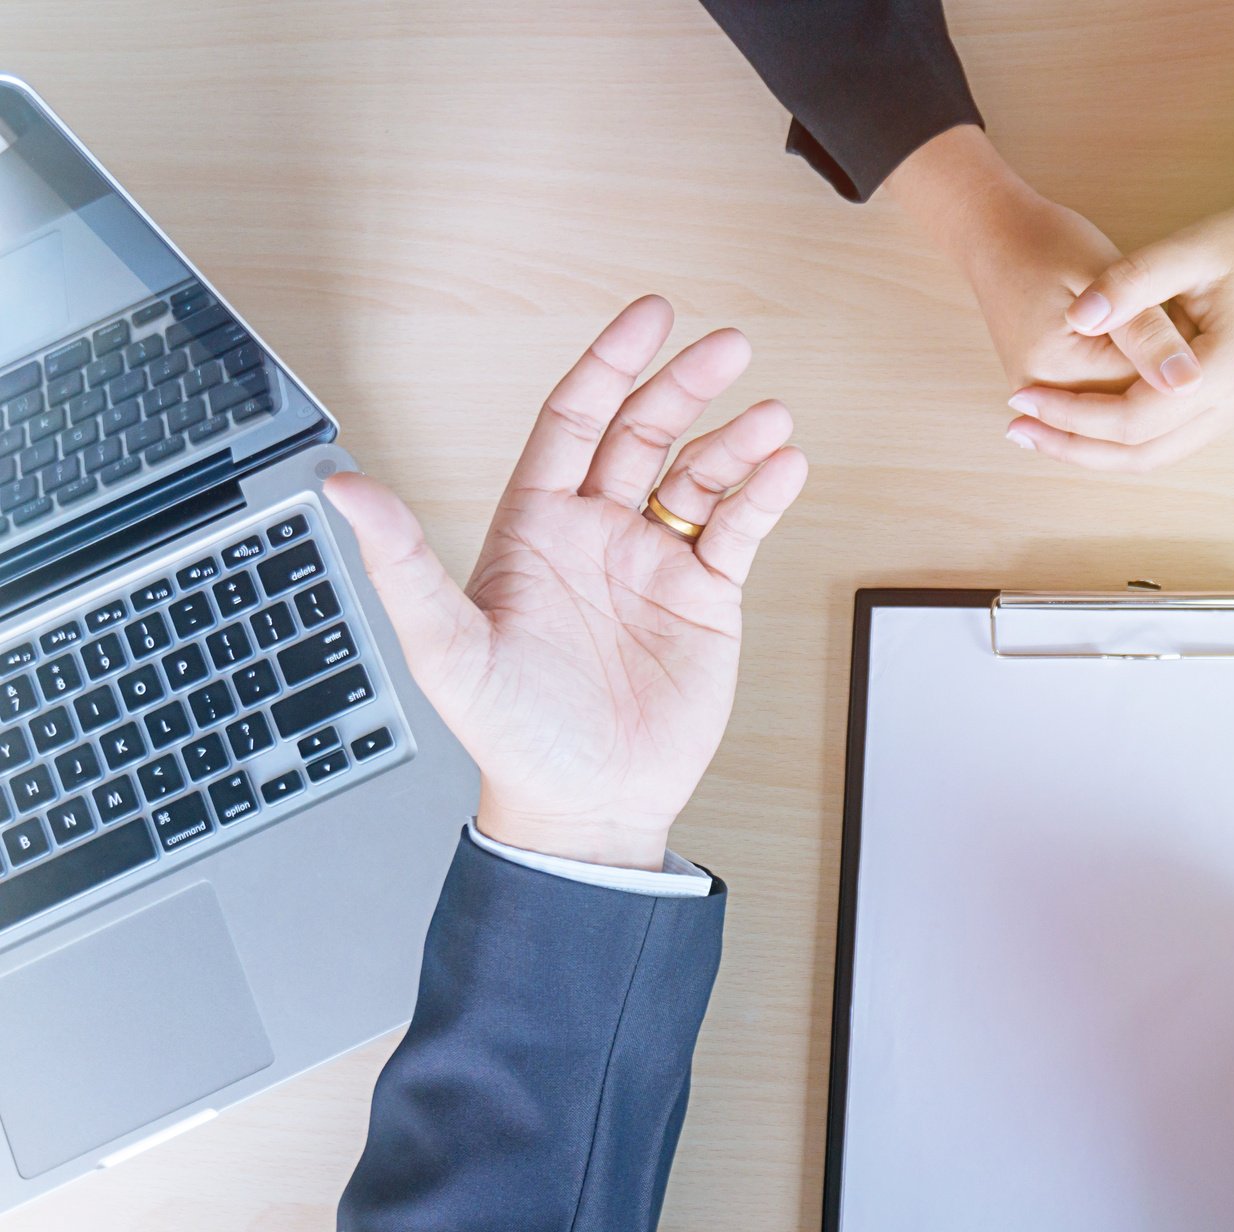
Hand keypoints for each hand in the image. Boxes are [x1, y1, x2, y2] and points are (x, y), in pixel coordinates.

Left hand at [325, 297, 807, 868]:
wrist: (585, 808)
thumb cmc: (512, 735)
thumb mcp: (447, 649)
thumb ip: (402, 563)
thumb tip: (341, 487)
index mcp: (535, 526)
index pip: (576, 419)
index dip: (611, 362)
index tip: (651, 315)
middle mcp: (596, 532)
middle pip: (646, 432)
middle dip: (687, 384)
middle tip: (729, 345)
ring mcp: (654, 562)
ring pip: (701, 476)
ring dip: (736, 441)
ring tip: (770, 418)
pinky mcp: (706, 600)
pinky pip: (739, 531)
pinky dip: (765, 495)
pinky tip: (786, 468)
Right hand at [885, 126, 1195, 410]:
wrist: (993, 236)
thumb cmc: (1048, 244)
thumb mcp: (1104, 277)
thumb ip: (1147, 334)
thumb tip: (1189, 385)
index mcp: (1059, 375)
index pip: (1147, 393)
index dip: (1180, 355)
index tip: (1190, 311)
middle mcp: (1043, 401)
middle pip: (1132, 409)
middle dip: (1162, 369)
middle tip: (1179, 317)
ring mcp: (1040, 403)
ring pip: (1120, 409)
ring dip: (1146, 375)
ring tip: (1154, 326)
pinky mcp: (1045, 395)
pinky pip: (1101, 400)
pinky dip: (1126, 377)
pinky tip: (1135, 343)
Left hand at [1006, 127, 1233, 469]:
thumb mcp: (1192, 246)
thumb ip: (1131, 282)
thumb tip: (1074, 317)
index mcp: (1230, 368)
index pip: (1134, 418)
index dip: (1070, 414)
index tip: (1020, 395)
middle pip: (1144, 455)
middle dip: (1074, 448)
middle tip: (1017, 429)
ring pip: (1161, 457)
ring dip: (1100, 450)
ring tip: (1043, 431)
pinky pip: (1178, 439)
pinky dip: (1130, 437)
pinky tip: (1090, 418)